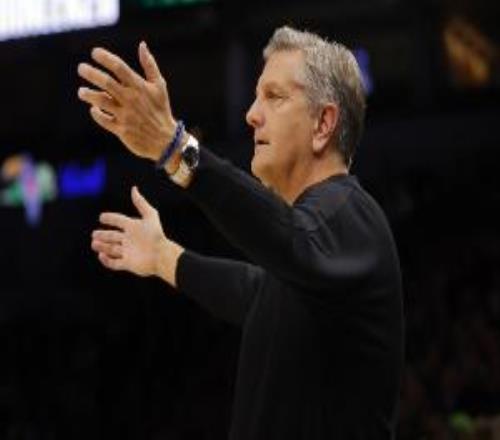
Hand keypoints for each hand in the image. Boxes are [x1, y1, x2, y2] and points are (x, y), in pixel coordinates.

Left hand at [77, 42, 174, 161]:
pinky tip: (94, 108)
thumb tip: (142, 45)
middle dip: (91, 73)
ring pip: (101, 101)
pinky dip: (96, 113)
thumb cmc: (161, 110)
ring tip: (81, 91)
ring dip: (88, 94)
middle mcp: (131, 100)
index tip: (94, 53)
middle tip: (81, 68)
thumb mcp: (159, 86)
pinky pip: (103, 119)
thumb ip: (150, 65)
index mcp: (140, 87)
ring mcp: (125, 115)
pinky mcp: (121, 130)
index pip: (119, 68)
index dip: (105, 58)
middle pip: (106, 82)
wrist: (166, 141)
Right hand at [91, 186, 183, 286]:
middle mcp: (130, 240)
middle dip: (103, 235)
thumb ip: (141, 203)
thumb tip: (134, 188)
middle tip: (94, 234)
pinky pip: (115, 263)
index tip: (102, 217)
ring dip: (103, 247)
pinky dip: (107, 260)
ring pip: (112, 249)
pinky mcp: (128, 264)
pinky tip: (101, 255)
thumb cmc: (156, 235)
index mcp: (134, 228)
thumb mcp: (150, 216)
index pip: (120, 221)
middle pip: (114, 236)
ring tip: (94, 244)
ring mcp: (129, 253)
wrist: (161, 255)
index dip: (111, 218)